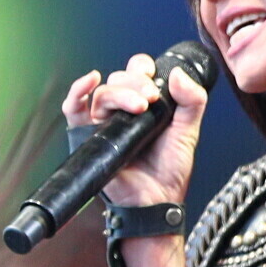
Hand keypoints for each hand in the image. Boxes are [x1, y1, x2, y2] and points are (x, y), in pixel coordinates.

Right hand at [65, 53, 210, 207]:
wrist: (158, 198)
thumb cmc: (170, 169)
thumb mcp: (188, 130)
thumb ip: (192, 100)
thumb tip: (179, 73)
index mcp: (144, 103)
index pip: (136, 71)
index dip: (142, 68)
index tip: (155, 76)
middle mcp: (122, 110)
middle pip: (118, 79)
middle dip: (135, 83)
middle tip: (151, 98)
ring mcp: (104, 123)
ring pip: (102, 94)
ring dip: (120, 94)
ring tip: (140, 107)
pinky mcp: (89, 137)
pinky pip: (74, 110)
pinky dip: (77, 92)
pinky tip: (89, 81)